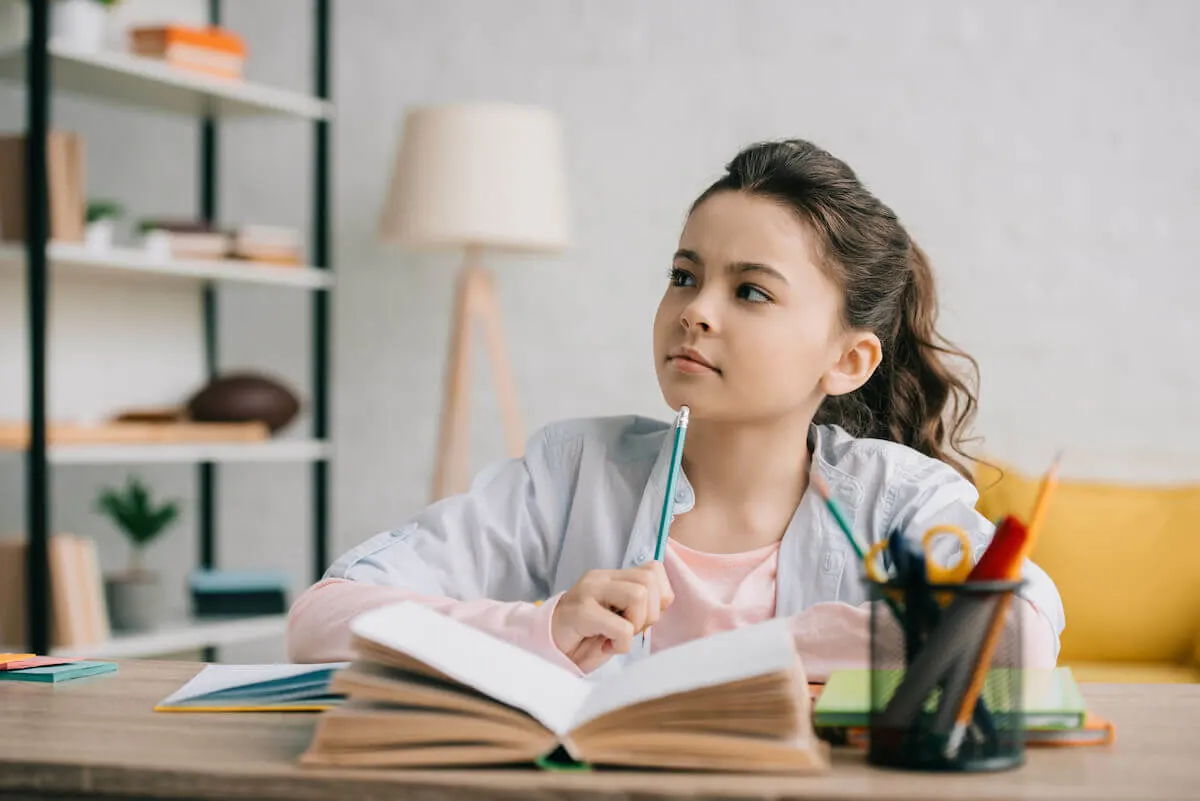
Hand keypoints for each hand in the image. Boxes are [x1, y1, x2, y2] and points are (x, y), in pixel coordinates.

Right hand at [550, 562, 673, 672]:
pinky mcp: (581, 612)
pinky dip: (622, 644)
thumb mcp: (618, 617)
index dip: (659, 597)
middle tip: (631, 630)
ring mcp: (589, 592)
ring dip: (636, 625)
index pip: (654, 570)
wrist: (548, 651)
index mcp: (612, 577)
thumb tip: (664, 600)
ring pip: (638, 595)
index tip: (642, 618)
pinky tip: (606, 647)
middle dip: (651, 613)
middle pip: (649, 580)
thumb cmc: (586, 637)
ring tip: (618, 637)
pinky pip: (621, 627)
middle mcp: (600, 578)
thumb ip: (639, 605)